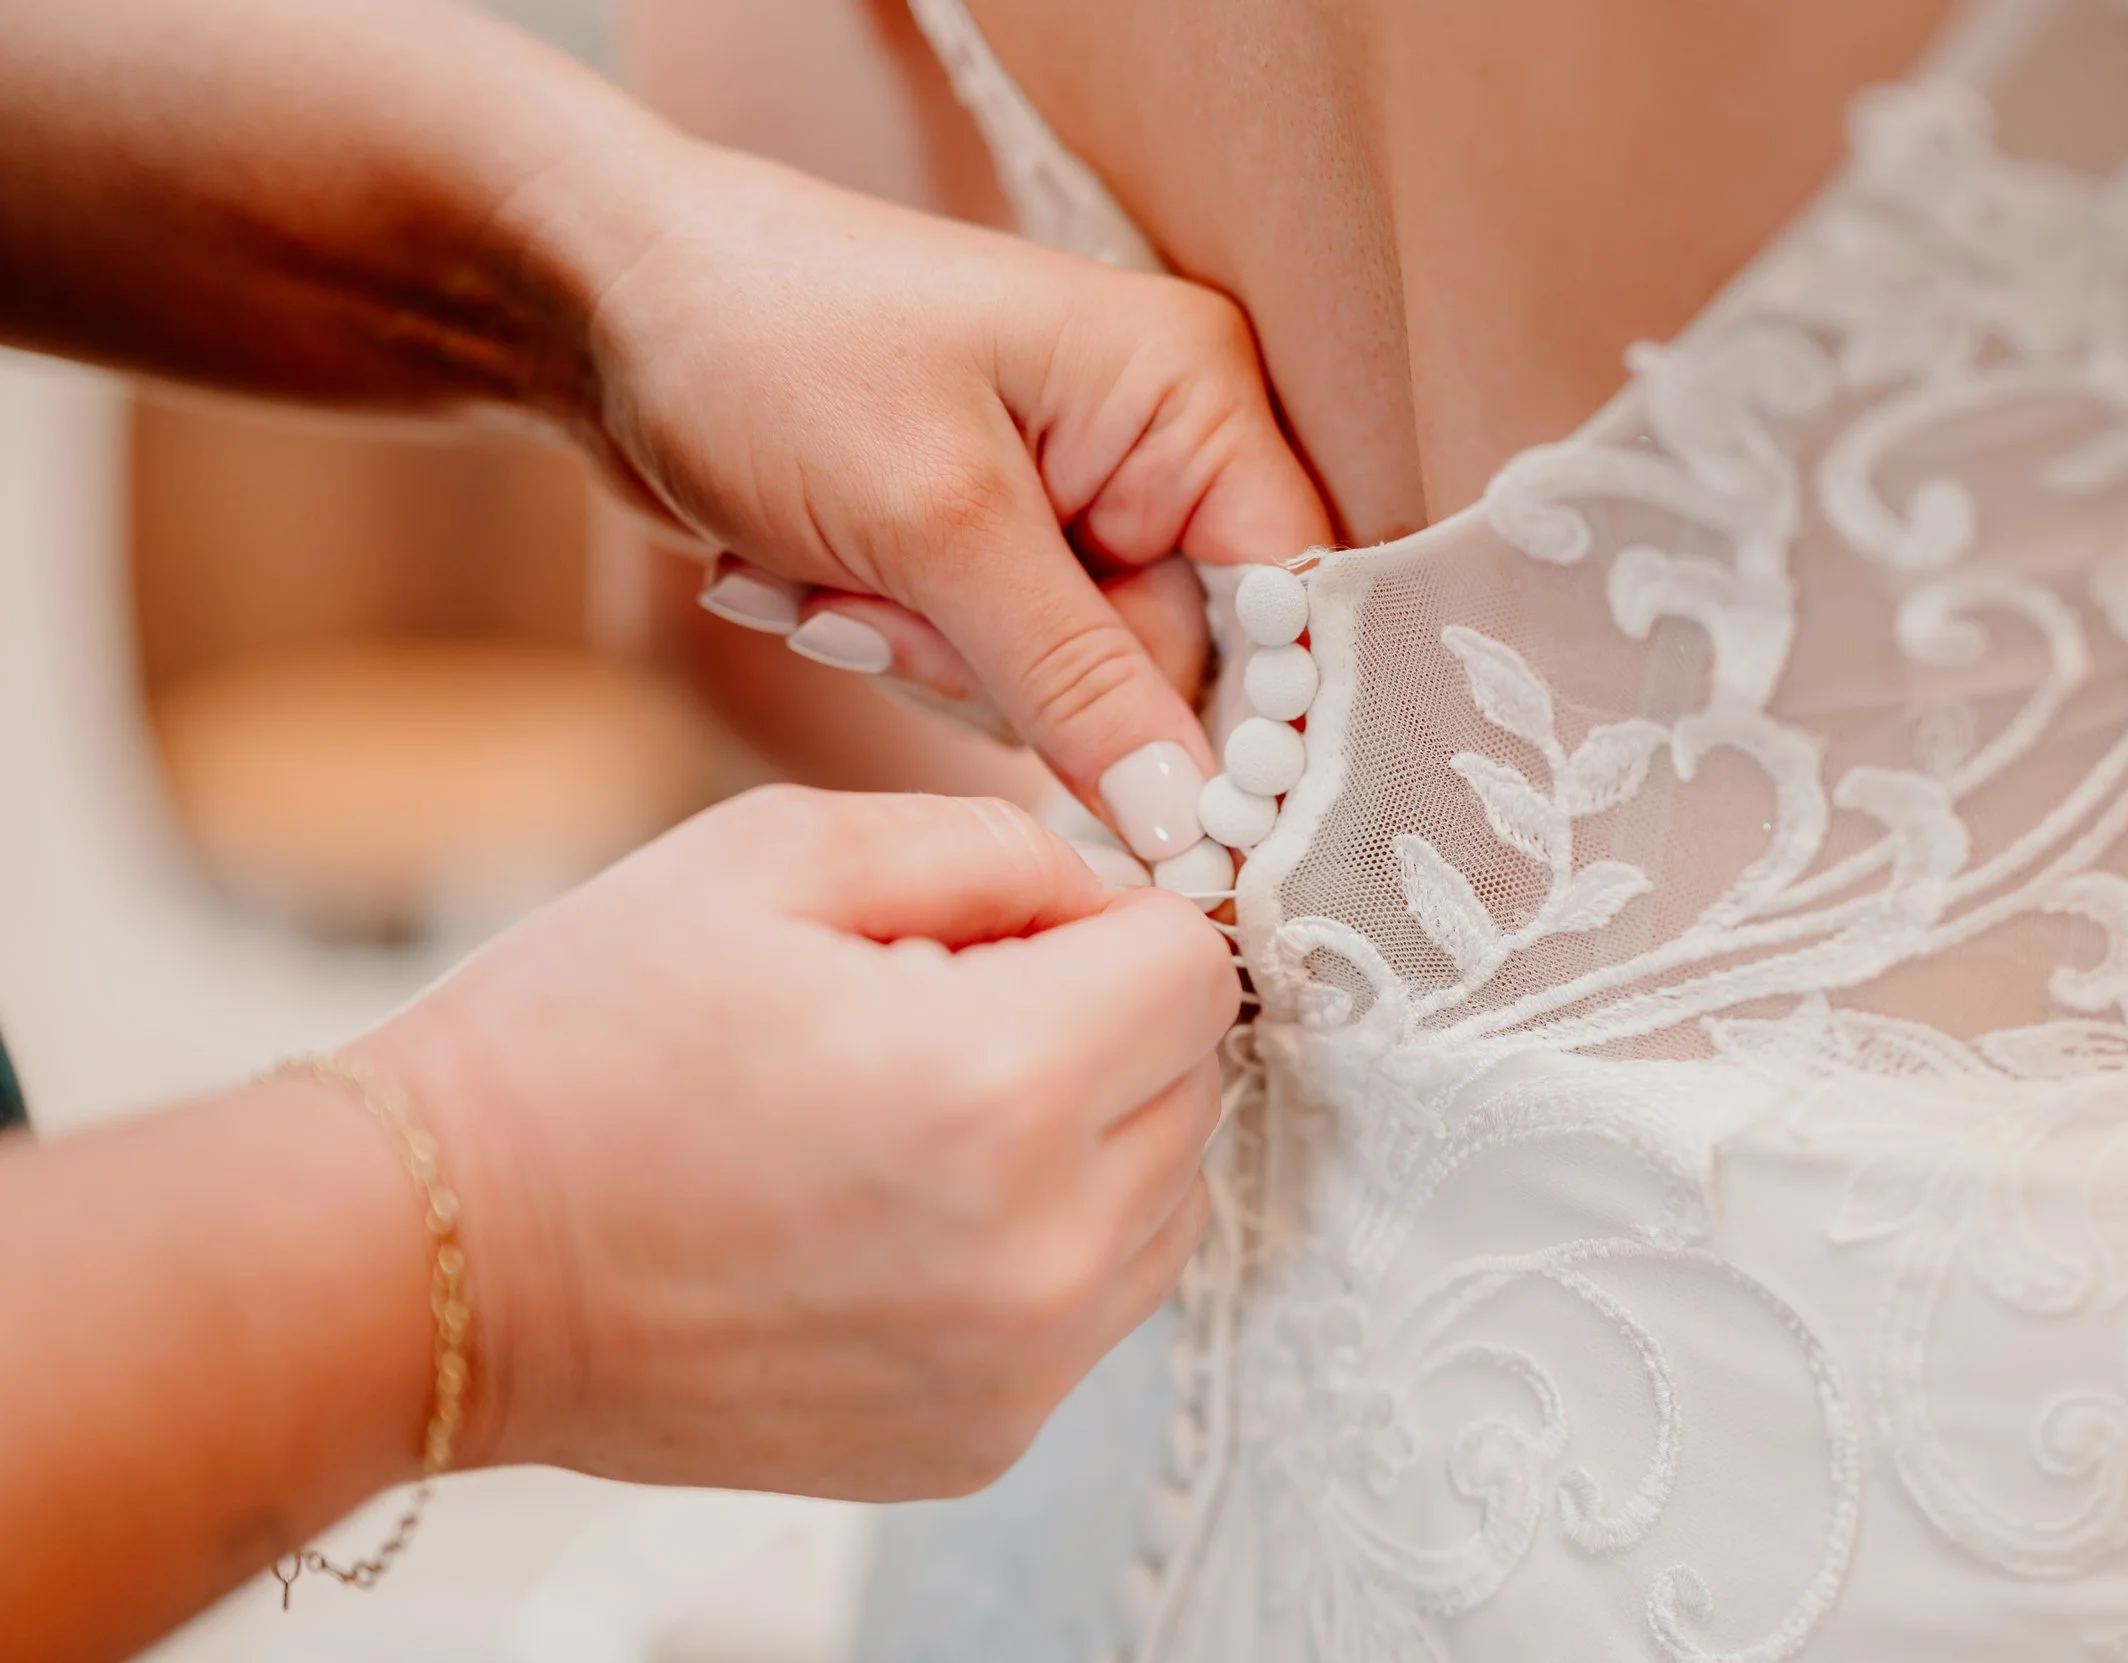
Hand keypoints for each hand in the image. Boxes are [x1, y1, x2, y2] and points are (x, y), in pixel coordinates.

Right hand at [352, 788, 1237, 1498]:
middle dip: (1106, 1023)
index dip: (1113, 920)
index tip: (1014, 928)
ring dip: (1091, 1134)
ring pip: (1167, 1200)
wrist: (441, 1263)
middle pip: (1198, 1086)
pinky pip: (1097, 1304)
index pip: (1197, 968)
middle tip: (946, 1009)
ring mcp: (1015, 1369)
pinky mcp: (979, 1442)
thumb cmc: (585, 1042)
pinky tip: (905, 1207)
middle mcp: (1036, 1253)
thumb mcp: (776, 852)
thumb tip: (1111, 890)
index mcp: (995, 1085)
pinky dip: (1044, 1240)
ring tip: (920, 1111)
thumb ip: (990, 842)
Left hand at [567, 145, 1333, 862]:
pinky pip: (1000, 674)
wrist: (603, 304)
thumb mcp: (934, 524)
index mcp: (1188, 393)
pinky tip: (816, 581)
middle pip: (1175, 667)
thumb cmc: (767, 348)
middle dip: (1022, 679)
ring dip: (940, 666)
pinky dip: (904, 650)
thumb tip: (1186, 819)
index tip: (1180, 823)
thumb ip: (1076, 682)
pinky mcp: (1000, 551)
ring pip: (1074, 690)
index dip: (1247, 723)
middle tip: (891, 614)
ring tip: (833, 578)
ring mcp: (1078, 502)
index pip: (1293, 602)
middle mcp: (1156, 447)